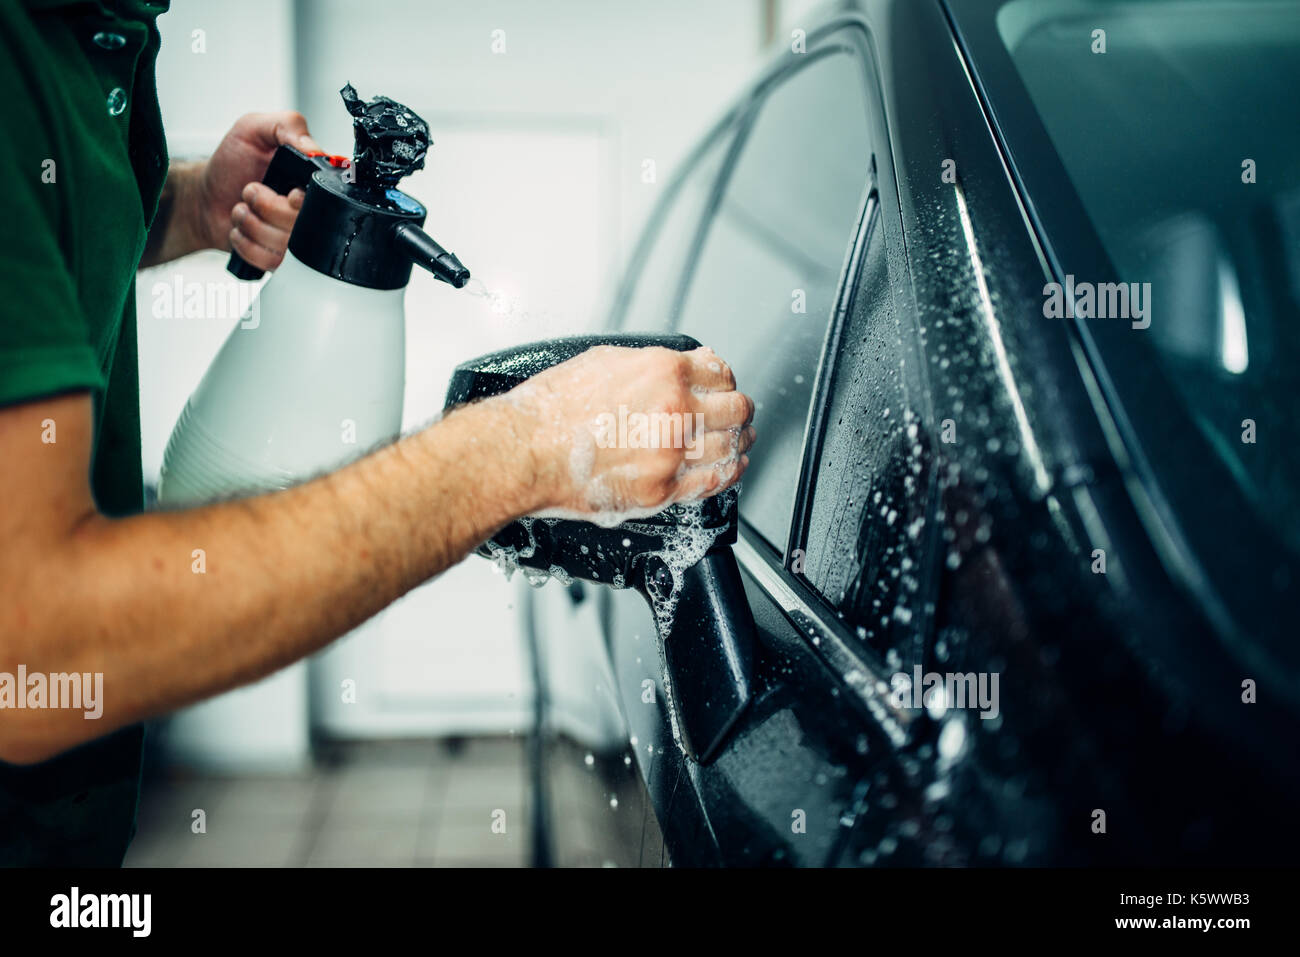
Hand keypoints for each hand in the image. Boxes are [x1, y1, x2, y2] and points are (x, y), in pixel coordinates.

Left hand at [194, 111, 321, 270]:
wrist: (205, 197)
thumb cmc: (231, 164)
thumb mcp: (254, 129)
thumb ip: (287, 125)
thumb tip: (313, 148)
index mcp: (310, 180)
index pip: (328, 198)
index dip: (305, 200)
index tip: (288, 192)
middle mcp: (308, 211)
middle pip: (305, 224)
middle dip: (267, 206)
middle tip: (250, 191)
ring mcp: (295, 238)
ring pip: (287, 245)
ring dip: (253, 225)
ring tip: (243, 210)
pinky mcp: (279, 259)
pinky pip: (272, 261)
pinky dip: (247, 245)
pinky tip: (243, 230)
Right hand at [507, 345, 755, 517]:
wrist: (525, 451)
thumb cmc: (552, 409)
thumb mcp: (605, 361)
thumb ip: (653, 363)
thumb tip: (686, 363)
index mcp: (664, 373)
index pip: (721, 372)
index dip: (725, 379)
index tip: (722, 385)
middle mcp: (675, 411)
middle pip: (735, 408)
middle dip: (738, 409)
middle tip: (736, 413)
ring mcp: (672, 454)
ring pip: (730, 445)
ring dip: (739, 440)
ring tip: (739, 439)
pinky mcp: (661, 490)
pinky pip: (713, 482)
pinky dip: (729, 473)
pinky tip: (731, 467)